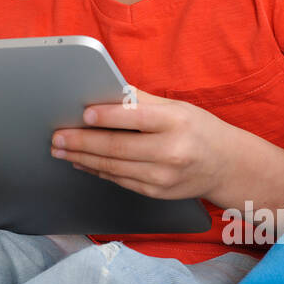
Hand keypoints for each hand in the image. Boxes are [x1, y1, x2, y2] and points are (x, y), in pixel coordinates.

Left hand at [50, 88, 226, 199]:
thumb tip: (106, 91)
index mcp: (176, 123)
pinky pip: (120, 180)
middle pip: (117, 148)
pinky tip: (82, 162)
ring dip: (82, 159)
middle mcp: (170, 152)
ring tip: (61, 150)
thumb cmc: (198, 129)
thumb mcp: (177, 107)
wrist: (227, 166)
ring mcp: (163, 177)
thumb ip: (141, 101)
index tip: (83, 114)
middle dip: (82, 142)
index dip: (107, 117)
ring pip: (113, 168)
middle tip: (57, 137)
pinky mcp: (156, 193)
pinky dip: (98, 171)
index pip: (135, 118)